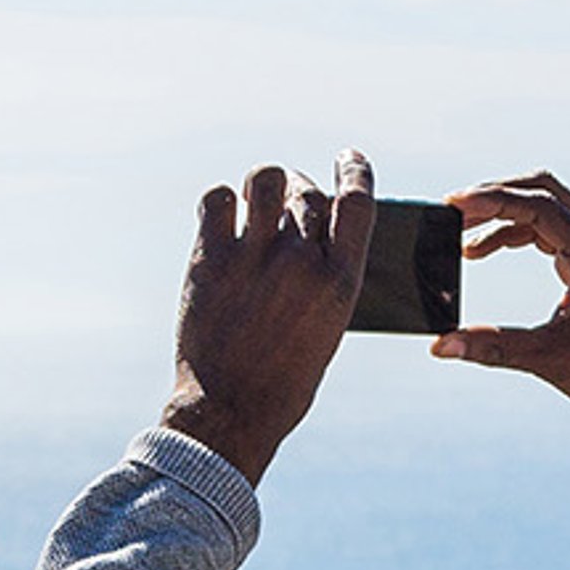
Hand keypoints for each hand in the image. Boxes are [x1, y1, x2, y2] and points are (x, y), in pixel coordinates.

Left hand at [160, 152, 374, 484]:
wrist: (231, 412)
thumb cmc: (283, 380)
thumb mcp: (328, 328)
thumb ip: (330, 279)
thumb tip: (320, 237)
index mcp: (342, 281)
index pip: (359, 201)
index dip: (354, 169)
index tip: (348, 157)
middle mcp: (302, 261)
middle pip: (308, 193)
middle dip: (300, 189)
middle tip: (286, 202)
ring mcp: (255, 257)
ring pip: (266, 180)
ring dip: (263, 184)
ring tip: (253, 200)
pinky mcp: (211, 261)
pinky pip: (217, 199)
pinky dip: (220, 201)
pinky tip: (221, 216)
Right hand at [437, 172, 569, 462]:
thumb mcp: (548, 358)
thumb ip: (492, 347)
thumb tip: (441, 346)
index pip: (539, 207)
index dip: (493, 201)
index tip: (455, 204)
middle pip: (543, 190)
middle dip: (495, 196)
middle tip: (454, 212)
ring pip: (546, 207)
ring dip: (503, 216)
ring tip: (463, 240)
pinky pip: (551, 228)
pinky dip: (517, 233)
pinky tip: (487, 250)